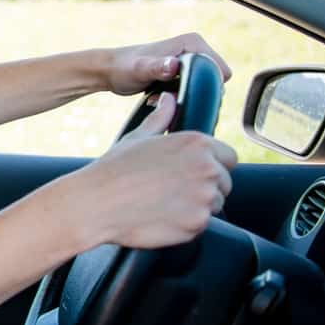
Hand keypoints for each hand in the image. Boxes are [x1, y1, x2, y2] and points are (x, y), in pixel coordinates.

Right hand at [68, 92, 237, 250]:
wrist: (95, 204)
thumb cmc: (113, 170)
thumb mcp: (137, 138)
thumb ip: (161, 118)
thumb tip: (168, 100)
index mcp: (197, 143)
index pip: (228, 157)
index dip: (211, 165)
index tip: (190, 172)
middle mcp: (207, 168)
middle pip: (224, 183)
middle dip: (204, 188)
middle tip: (170, 191)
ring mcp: (204, 197)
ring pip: (214, 205)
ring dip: (196, 207)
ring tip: (163, 204)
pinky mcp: (198, 223)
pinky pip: (201, 224)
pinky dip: (185, 224)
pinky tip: (161, 216)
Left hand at [104, 32, 232, 95]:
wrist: (108, 70)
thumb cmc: (123, 68)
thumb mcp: (140, 70)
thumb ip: (157, 67)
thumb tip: (174, 65)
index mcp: (193, 42)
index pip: (221, 70)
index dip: (205, 86)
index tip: (179, 91)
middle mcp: (195, 48)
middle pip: (213, 81)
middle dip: (193, 92)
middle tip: (166, 95)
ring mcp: (189, 60)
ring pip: (201, 87)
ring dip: (183, 96)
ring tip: (159, 95)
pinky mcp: (182, 71)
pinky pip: (190, 90)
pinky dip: (176, 96)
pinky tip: (157, 96)